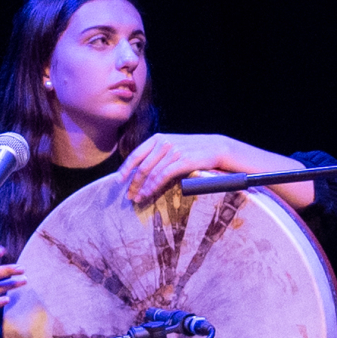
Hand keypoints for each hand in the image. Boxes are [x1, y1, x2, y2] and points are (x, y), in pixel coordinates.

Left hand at [116, 133, 267, 202]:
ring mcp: (173, 151)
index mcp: (158, 138)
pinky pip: (163, 176)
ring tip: (137, 199)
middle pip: (142, 166)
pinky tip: (148, 194)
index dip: (125, 168)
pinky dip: (153, 186)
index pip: (136, 154)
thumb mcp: (173, 147)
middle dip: (133, 183)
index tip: (118, 181)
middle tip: (128, 196)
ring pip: (151, 172)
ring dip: (142, 188)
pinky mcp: (183, 160)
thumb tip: (141, 171)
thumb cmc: (194, 151)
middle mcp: (164, 142)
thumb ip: (158, 155)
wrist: (217, 148)